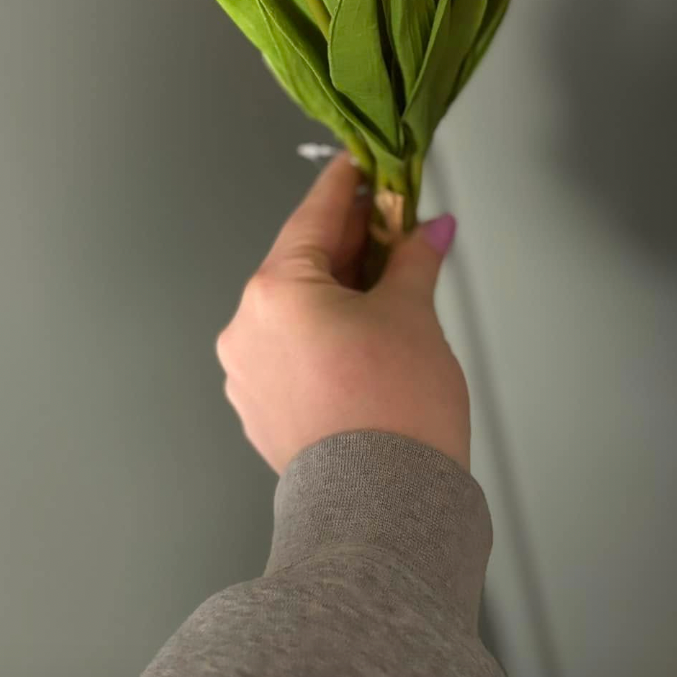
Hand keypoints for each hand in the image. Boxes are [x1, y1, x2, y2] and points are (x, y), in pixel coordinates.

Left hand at [216, 153, 468, 474]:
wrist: (385, 512)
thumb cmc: (394, 413)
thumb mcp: (412, 313)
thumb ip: (415, 258)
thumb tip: (430, 229)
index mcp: (275, 290)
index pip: (314, 215)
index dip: (346, 185)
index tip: (362, 164)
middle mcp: (247, 327)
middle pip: (303, 261)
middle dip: (351, 242)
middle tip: (393, 220)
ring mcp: (248, 373)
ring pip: (297, 308)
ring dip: (340, 289)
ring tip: (390, 280)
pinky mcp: (261, 409)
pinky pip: (293, 348)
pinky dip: (326, 331)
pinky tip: (366, 330)